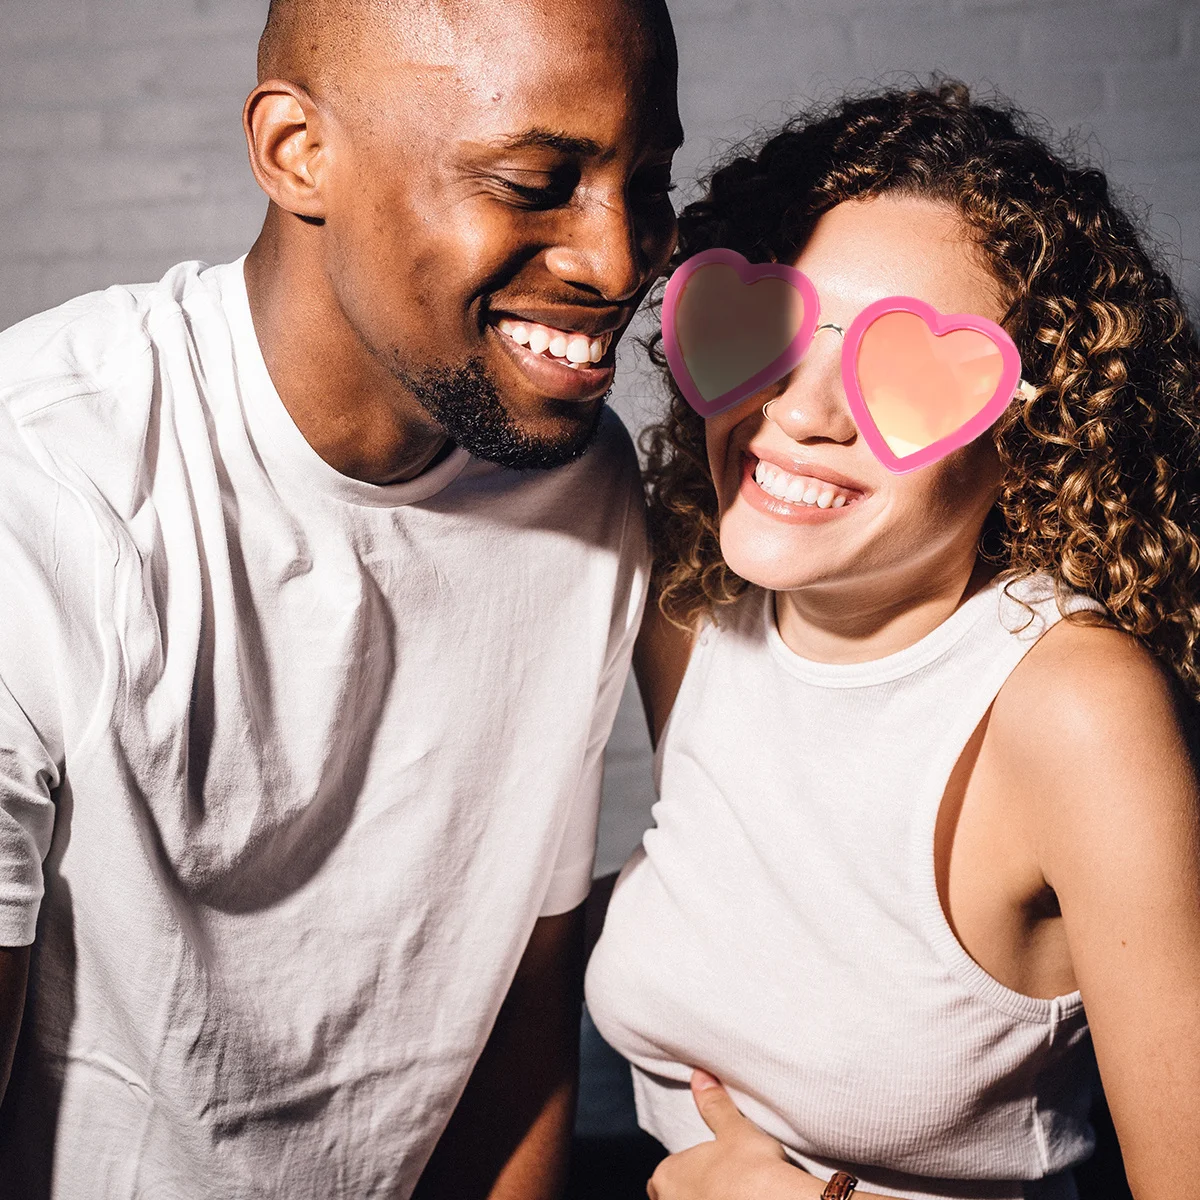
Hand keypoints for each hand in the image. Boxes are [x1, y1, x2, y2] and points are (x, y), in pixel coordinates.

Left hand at [646, 1070, 816, 1199]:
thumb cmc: (752, 1167)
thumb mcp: (733, 1129)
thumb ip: (713, 1105)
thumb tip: (699, 1075)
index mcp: (667, 1176)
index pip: (662, 1178)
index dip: (682, 1173)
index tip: (703, 1171)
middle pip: (672, 1199)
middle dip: (690, 1193)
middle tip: (717, 1186)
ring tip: (730, 1195)